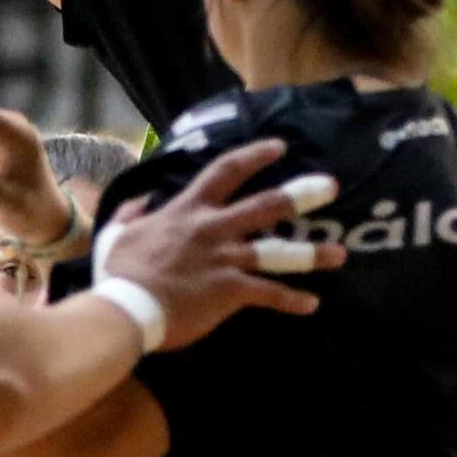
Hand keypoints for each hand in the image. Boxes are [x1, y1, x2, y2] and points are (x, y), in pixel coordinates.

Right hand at [93, 135, 341, 350]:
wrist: (126, 309)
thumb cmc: (119, 273)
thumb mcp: (117, 233)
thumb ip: (133, 213)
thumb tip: (141, 202)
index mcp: (188, 210)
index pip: (226, 171)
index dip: (255, 156)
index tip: (280, 147)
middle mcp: (213, 228)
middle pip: (265, 205)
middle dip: (301, 194)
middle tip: (331, 187)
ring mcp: (225, 259)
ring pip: (277, 252)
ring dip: (311, 253)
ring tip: (340, 254)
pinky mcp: (230, 291)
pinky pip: (268, 294)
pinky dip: (290, 300)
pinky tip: (311, 304)